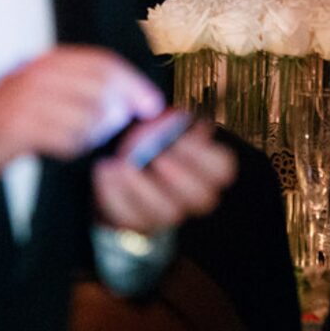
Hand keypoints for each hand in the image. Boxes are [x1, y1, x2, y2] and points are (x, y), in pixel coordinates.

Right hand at [0, 46, 164, 174]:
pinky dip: (73, 148)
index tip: (151, 105)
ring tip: (81, 140)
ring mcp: (21, 101)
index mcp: (44, 63)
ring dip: (93, 135)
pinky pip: (66, 140)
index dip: (132, 83)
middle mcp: (33, 75)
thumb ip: (82, 89)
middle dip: (118, 112)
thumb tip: (136, 101)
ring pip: (86, 117)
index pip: (100, 63)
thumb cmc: (13, 121)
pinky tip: (64, 150)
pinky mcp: (13, 130)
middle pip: (99, 88)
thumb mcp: (45, 95)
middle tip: (118, 128)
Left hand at [92, 121, 235, 233]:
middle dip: (180, 176)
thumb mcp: (152, 117)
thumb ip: (159, 110)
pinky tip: (107, 171)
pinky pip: (131, 217)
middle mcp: (190, 195)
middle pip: (202, 197)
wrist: (115, 164)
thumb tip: (160, 108)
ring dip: (143, 187)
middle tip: (157, 157)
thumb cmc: (142, 139)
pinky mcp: (138, 222)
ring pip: (167, 212)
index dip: (204, 154)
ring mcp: (166, 213)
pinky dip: (115, 194)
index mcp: (203, 166)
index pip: (222, 168)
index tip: (179, 137)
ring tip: (123, 164)